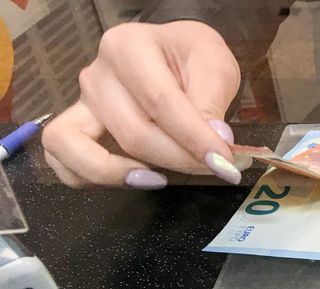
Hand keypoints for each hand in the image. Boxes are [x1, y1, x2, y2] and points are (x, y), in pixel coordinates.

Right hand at [42, 21, 242, 188]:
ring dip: (128, 175)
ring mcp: (81, 103)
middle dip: (178, 160)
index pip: (160, 101)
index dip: (194, 139)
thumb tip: (214, 141)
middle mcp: (96, 74)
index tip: (224, 162)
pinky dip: (92, 179)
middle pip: (132, 133)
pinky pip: (64, 163)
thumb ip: (212, 101)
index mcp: (128, 47)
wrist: (173, 54)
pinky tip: (135, 179)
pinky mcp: (75, 128)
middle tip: (215, 168)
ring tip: (164, 178)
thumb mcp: (215, 66)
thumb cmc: (192, 58)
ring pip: (86, 151)